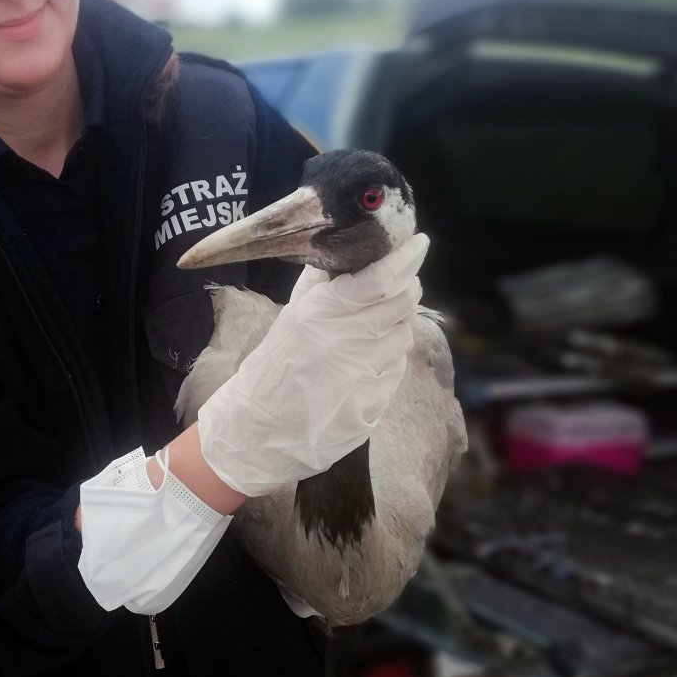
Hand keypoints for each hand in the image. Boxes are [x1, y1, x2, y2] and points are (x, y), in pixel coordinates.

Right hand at [196, 233, 427, 495]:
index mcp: (320, 314)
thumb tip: (343, 251)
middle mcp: (345, 343)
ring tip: (377, 324)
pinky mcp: (373, 406)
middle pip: (401, 304)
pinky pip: (395, 370)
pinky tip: (369, 359)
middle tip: (402, 282)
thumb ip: (318, 284)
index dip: (406, 259)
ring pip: (403, 336)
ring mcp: (362, 377)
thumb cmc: (271, 369)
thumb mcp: (288, 317)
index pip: (380, 280)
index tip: (419, 244)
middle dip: (407, 288)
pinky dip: (390, 357)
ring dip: (398, 323)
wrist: (257, 432)